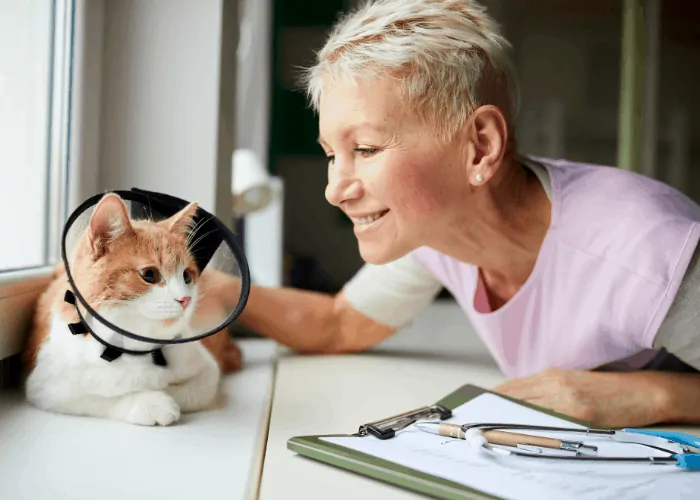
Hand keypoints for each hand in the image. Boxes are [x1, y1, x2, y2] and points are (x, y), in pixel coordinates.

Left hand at [491, 368, 667, 427]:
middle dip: (494, 413)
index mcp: (550, 375)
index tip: (477, 410)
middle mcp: (554, 384)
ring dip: (507, 422)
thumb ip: (544, 391)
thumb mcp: (570, 383)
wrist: (641, 392)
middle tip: (478, 425)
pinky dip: (530, 428)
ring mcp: (565, 399)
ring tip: (491, 432)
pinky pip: (547, 422)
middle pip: (513, 398)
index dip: (491, 400)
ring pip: (526, 411)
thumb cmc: (605, 390)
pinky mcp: (578, 414)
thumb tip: (517, 402)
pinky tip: (518, 435)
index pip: (511, 387)